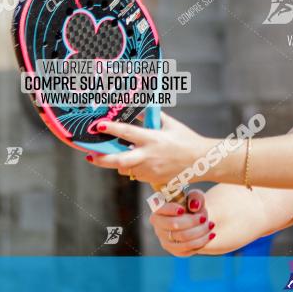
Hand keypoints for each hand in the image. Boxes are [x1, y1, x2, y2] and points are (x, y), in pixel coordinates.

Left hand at [85, 110, 210, 185]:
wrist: (202, 161)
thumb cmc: (187, 140)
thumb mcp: (171, 125)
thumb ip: (153, 118)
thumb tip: (139, 111)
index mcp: (153, 139)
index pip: (127, 133)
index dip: (110, 129)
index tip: (98, 125)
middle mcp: (149, 156)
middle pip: (118, 161)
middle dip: (101, 159)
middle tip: (90, 156)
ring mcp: (150, 170)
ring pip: (125, 169)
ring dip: (120, 163)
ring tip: (123, 155)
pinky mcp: (153, 180)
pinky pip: (137, 174)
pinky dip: (135, 168)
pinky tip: (143, 162)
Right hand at [150, 189, 215, 255]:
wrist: (199, 221)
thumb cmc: (194, 206)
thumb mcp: (196, 197)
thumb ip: (195, 197)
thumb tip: (194, 206)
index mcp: (159, 211)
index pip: (161, 210)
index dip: (171, 210)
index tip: (183, 209)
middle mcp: (159, 227)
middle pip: (174, 225)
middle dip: (192, 221)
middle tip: (204, 217)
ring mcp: (166, 241)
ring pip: (183, 238)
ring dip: (200, 232)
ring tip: (211, 225)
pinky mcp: (175, 251)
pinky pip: (188, 249)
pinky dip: (202, 241)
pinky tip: (210, 235)